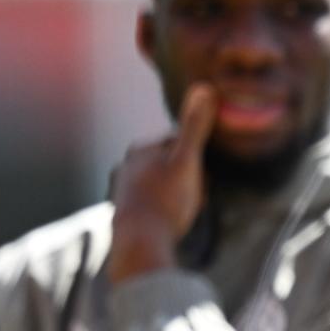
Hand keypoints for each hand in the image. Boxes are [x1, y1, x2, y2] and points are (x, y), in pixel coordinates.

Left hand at [108, 85, 215, 282]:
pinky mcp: (124, 214)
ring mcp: (124, 191)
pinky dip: (164, 211)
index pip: (178, 143)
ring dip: (176, 195)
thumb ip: (195, 127)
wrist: (140, 243)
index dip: (196, 158)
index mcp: (141, 150)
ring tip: (185, 211)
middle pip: (169, 165)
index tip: (205, 174)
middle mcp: (127, 167)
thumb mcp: (187, 161)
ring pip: (161, 185)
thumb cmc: (165, 200)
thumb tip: (205, 87)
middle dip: (186, 177)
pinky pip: (153, 206)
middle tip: (197, 196)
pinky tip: (171, 222)